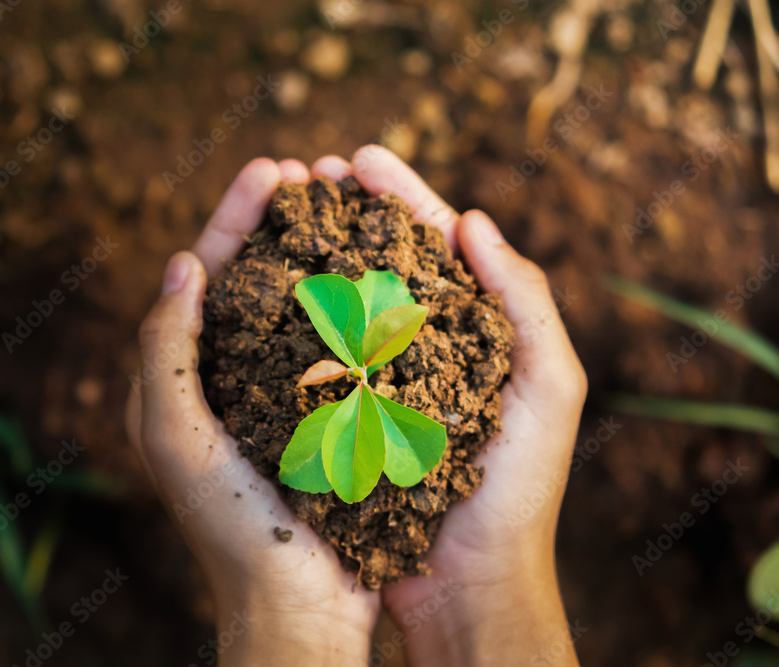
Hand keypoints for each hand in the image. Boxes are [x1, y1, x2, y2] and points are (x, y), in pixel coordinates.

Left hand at [125, 158, 379, 665]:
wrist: (296, 608)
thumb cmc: (232, 528)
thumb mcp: (176, 435)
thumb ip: (165, 350)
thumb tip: (179, 264)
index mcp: (178, 381)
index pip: (199, 278)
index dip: (231, 219)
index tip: (271, 171)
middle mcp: (222, 383)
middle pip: (245, 281)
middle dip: (272, 224)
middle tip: (309, 175)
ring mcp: (273, 400)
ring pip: (290, 307)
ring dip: (312, 255)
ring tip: (343, 211)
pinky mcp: (318, 421)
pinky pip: (330, 347)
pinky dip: (347, 307)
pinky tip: (376, 278)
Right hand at [311, 146, 586, 665]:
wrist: (471, 582)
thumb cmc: (520, 491)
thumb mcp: (549, 389)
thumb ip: (526, 301)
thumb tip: (476, 221)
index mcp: (477, 328)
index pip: (438, 241)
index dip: (400, 195)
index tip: (357, 158)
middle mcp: (426, 344)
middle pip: (383, 258)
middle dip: (346, 211)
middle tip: (304, 174)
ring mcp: (383, 377)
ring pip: (345, 298)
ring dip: (314, 252)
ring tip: (277, 214)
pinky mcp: (348, 415)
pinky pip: (319, 355)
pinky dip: (296, 318)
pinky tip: (268, 291)